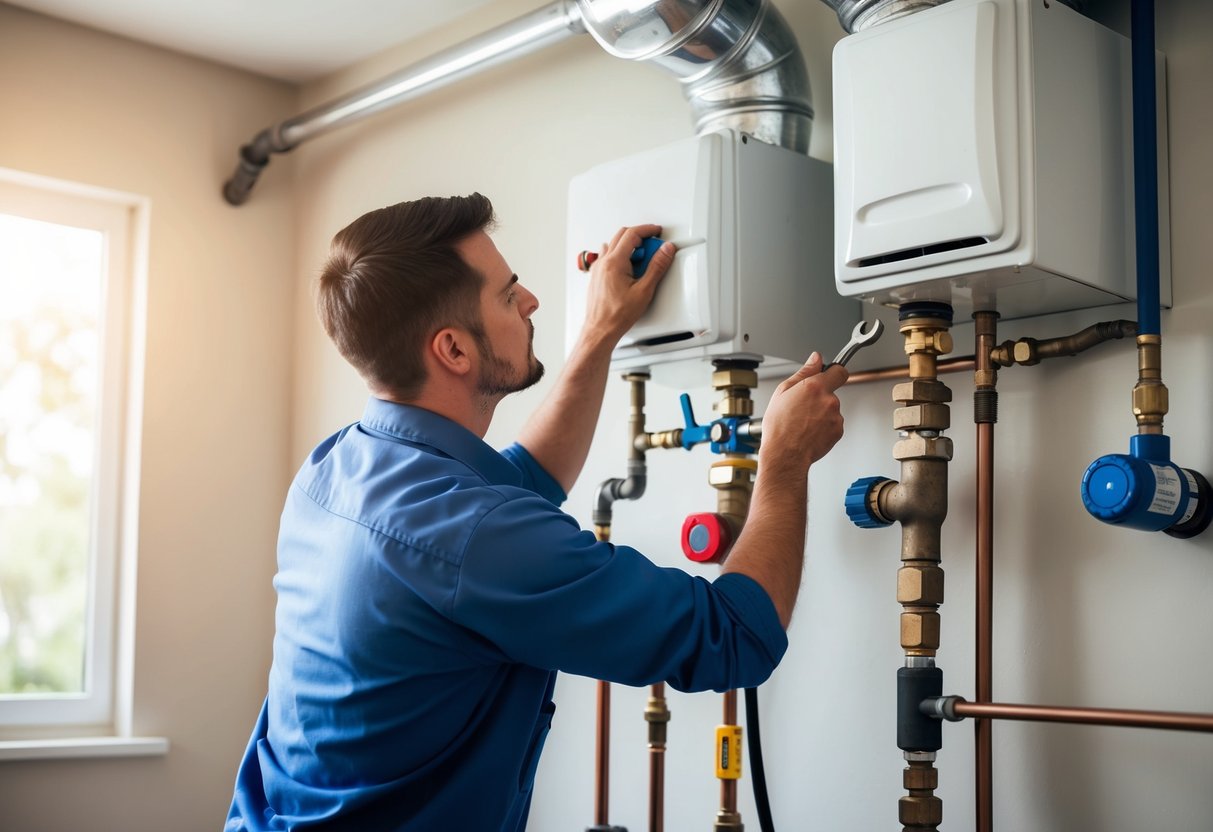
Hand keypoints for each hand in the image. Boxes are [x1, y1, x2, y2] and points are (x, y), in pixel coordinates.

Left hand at [581, 224, 674, 343]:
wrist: (601, 329)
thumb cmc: (617, 315)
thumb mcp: (644, 290)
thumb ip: (656, 267)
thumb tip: (665, 251)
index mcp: (614, 263)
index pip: (632, 234)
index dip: (647, 230)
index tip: (656, 232)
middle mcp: (603, 262)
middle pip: (622, 235)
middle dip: (639, 235)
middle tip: (653, 243)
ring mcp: (598, 269)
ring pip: (613, 245)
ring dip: (629, 246)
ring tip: (642, 259)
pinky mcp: (597, 276)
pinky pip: (607, 256)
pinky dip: (620, 255)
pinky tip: (629, 268)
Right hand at [758, 353, 846, 472]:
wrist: (785, 454)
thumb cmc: (779, 427)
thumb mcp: (782, 392)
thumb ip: (804, 372)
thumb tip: (816, 359)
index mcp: (815, 386)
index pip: (839, 371)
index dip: (834, 372)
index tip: (830, 375)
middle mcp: (829, 399)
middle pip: (832, 392)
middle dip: (820, 397)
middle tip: (803, 407)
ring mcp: (835, 416)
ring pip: (832, 409)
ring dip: (822, 413)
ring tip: (803, 422)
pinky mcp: (838, 431)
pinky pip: (833, 424)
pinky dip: (825, 427)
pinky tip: (809, 431)